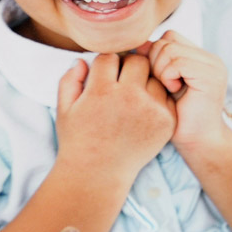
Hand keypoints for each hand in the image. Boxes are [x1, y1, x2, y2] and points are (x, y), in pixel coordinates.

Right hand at [56, 53, 175, 181]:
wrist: (99, 174)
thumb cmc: (79, 141)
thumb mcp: (64, 110)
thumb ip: (70, 80)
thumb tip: (82, 60)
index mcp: (101, 91)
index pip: (110, 56)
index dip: (106, 63)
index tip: (104, 74)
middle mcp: (129, 97)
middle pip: (138, 61)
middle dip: (128, 67)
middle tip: (121, 81)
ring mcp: (151, 109)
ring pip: (155, 77)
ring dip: (145, 82)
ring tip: (132, 98)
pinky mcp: (166, 121)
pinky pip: (166, 96)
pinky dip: (157, 98)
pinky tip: (143, 110)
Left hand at [140, 31, 228, 150]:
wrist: (197, 143)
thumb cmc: (177, 119)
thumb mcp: (163, 84)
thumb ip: (156, 62)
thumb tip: (138, 44)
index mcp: (201, 58)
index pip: (169, 37)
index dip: (155, 55)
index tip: (157, 78)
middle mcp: (210, 58)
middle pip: (167, 40)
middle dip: (155, 62)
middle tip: (163, 86)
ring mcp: (213, 66)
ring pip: (170, 49)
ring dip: (161, 71)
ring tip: (169, 89)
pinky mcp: (210, 76)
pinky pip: (177, 62)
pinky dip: (168, 76)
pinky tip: (174, 91)